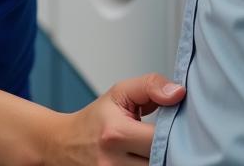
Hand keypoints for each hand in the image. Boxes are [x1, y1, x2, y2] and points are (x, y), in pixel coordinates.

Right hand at [48, 73, 184, 163]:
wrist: (64, 144)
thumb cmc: (96, 119)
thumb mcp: (120, 92)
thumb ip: (151, 86)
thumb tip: (179, 93)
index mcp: (115, 134)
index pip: (159, 139)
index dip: (174, 131)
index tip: (176, 124)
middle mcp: (113, 163)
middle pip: (161, 161)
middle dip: (171, 148)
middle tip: (172, 137)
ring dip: (162, 160)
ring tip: (159, 148)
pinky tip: (147, 157)